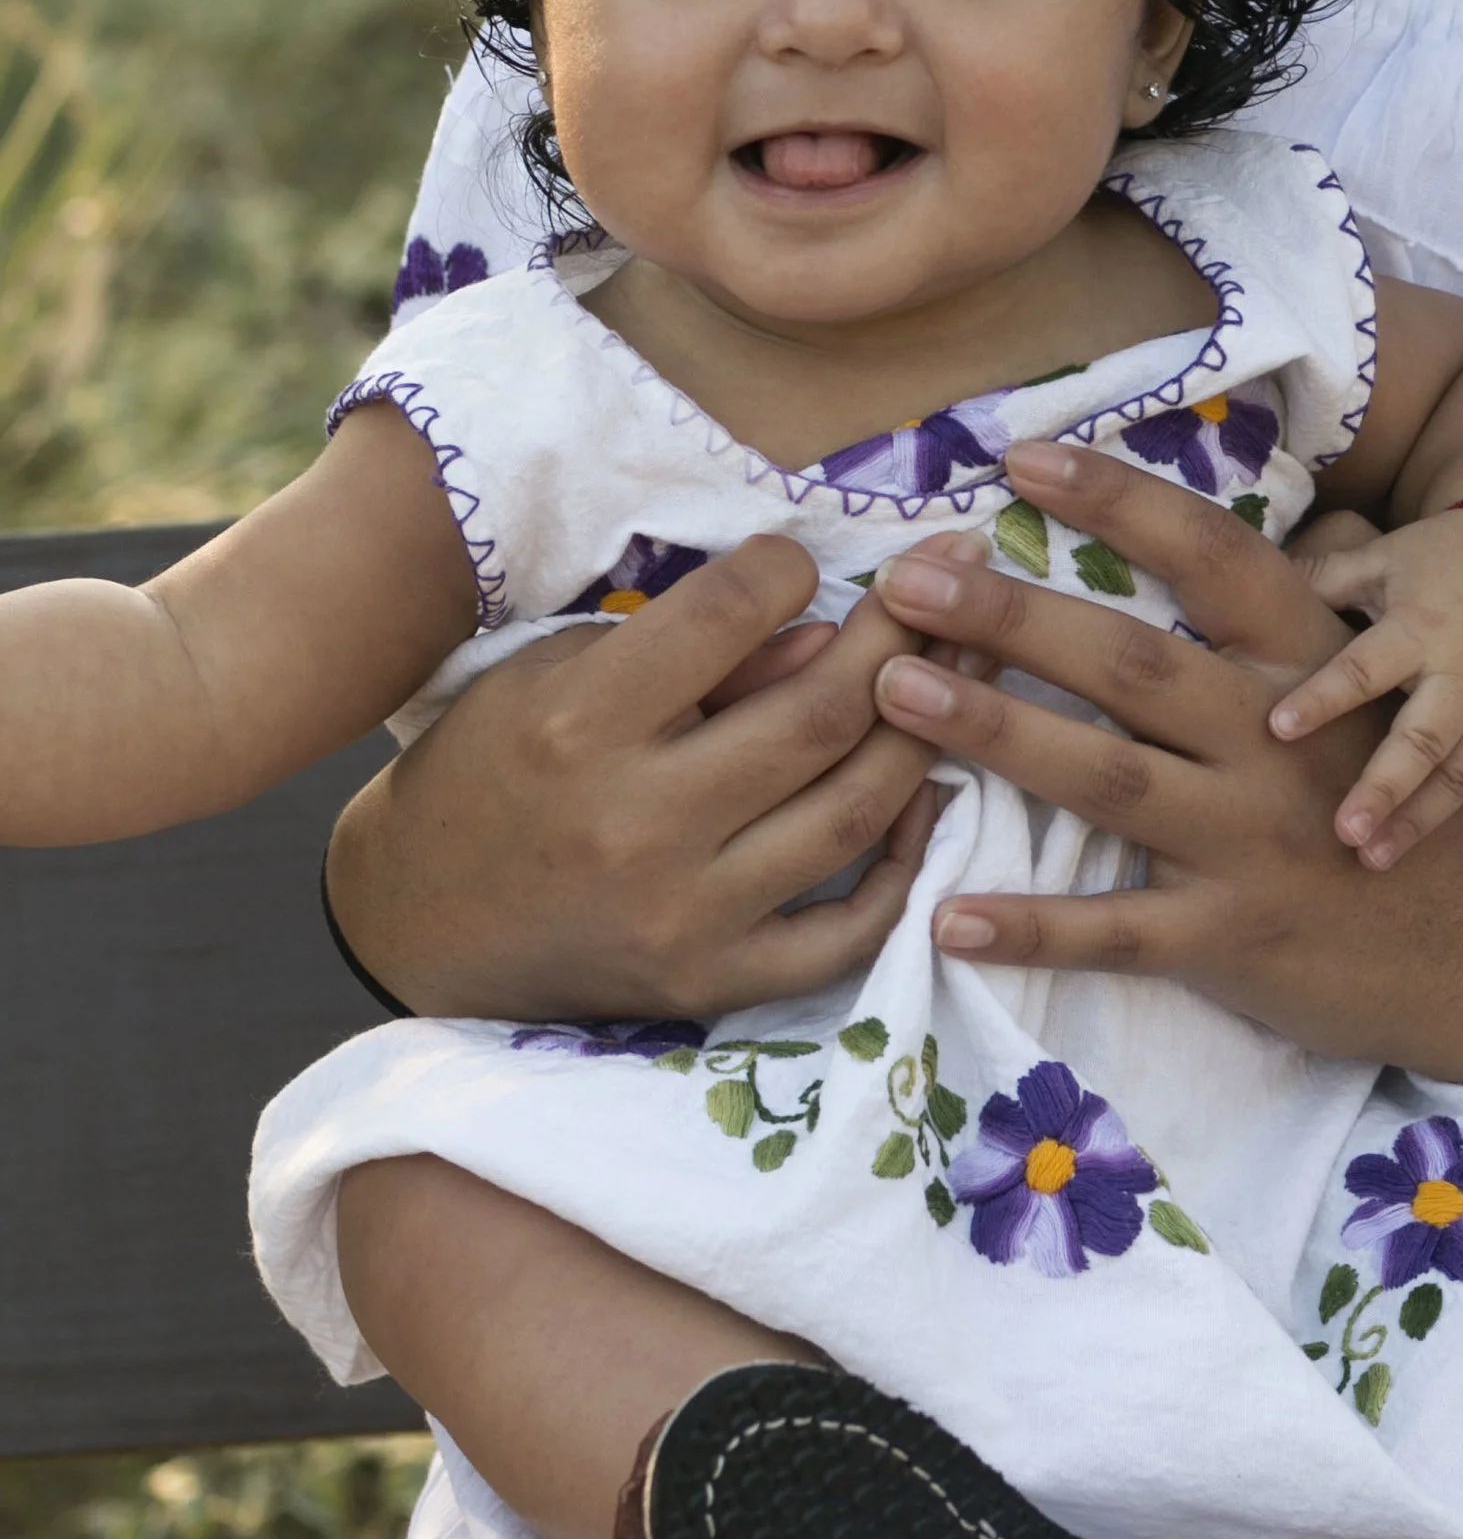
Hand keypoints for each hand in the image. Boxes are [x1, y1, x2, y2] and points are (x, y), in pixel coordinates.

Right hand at [324, 532, 990, 1022]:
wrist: (416, 922)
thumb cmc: (492, 769)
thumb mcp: (557, 673)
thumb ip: (691, 654)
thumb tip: (829, 632)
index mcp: (582, 726)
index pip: (726, 617)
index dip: (786, 566)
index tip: (804, 554)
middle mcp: (637, 825)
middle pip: (819, 716)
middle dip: (905, 633)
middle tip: (955, 578)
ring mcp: (684, 917)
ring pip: (854, 814)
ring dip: (930, 731)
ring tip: (970, 665)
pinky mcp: (712, 984)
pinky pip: (846, 933)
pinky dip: (905, 867)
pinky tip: (931, 797)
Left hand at [868, 439, 1462, 1074]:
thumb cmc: (1402, 801)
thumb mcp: (1367, 688)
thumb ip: (1278, 620)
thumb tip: (1182, 537)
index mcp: (1306, 662)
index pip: (1209, 554)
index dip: (1118, 499)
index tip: (1023, 456)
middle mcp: (1277, 740)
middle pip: (1133, 661)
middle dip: (1013, 615)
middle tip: (906, 581)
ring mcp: (1254, 843)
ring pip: (1110, 780)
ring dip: (999, 733)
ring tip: (895, 695)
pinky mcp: (1236, 938)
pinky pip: (1119, 932)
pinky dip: (1033, 928)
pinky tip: (946, 918)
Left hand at [1270, 507, 1462, 866]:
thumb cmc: (1444, 561)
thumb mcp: (1384, 557)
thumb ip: (1321, 579)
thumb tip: (1232, 585)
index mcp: (1421, 625)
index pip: (1366, 667)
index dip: (1323, 697)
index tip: (1277, 729)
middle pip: (1424, 740)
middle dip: (1384, 788)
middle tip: (1344, 833)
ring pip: (1460, 777)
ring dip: (1417, 822)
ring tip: (1374, 861)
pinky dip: (1458, 810)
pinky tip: (1421, 840)